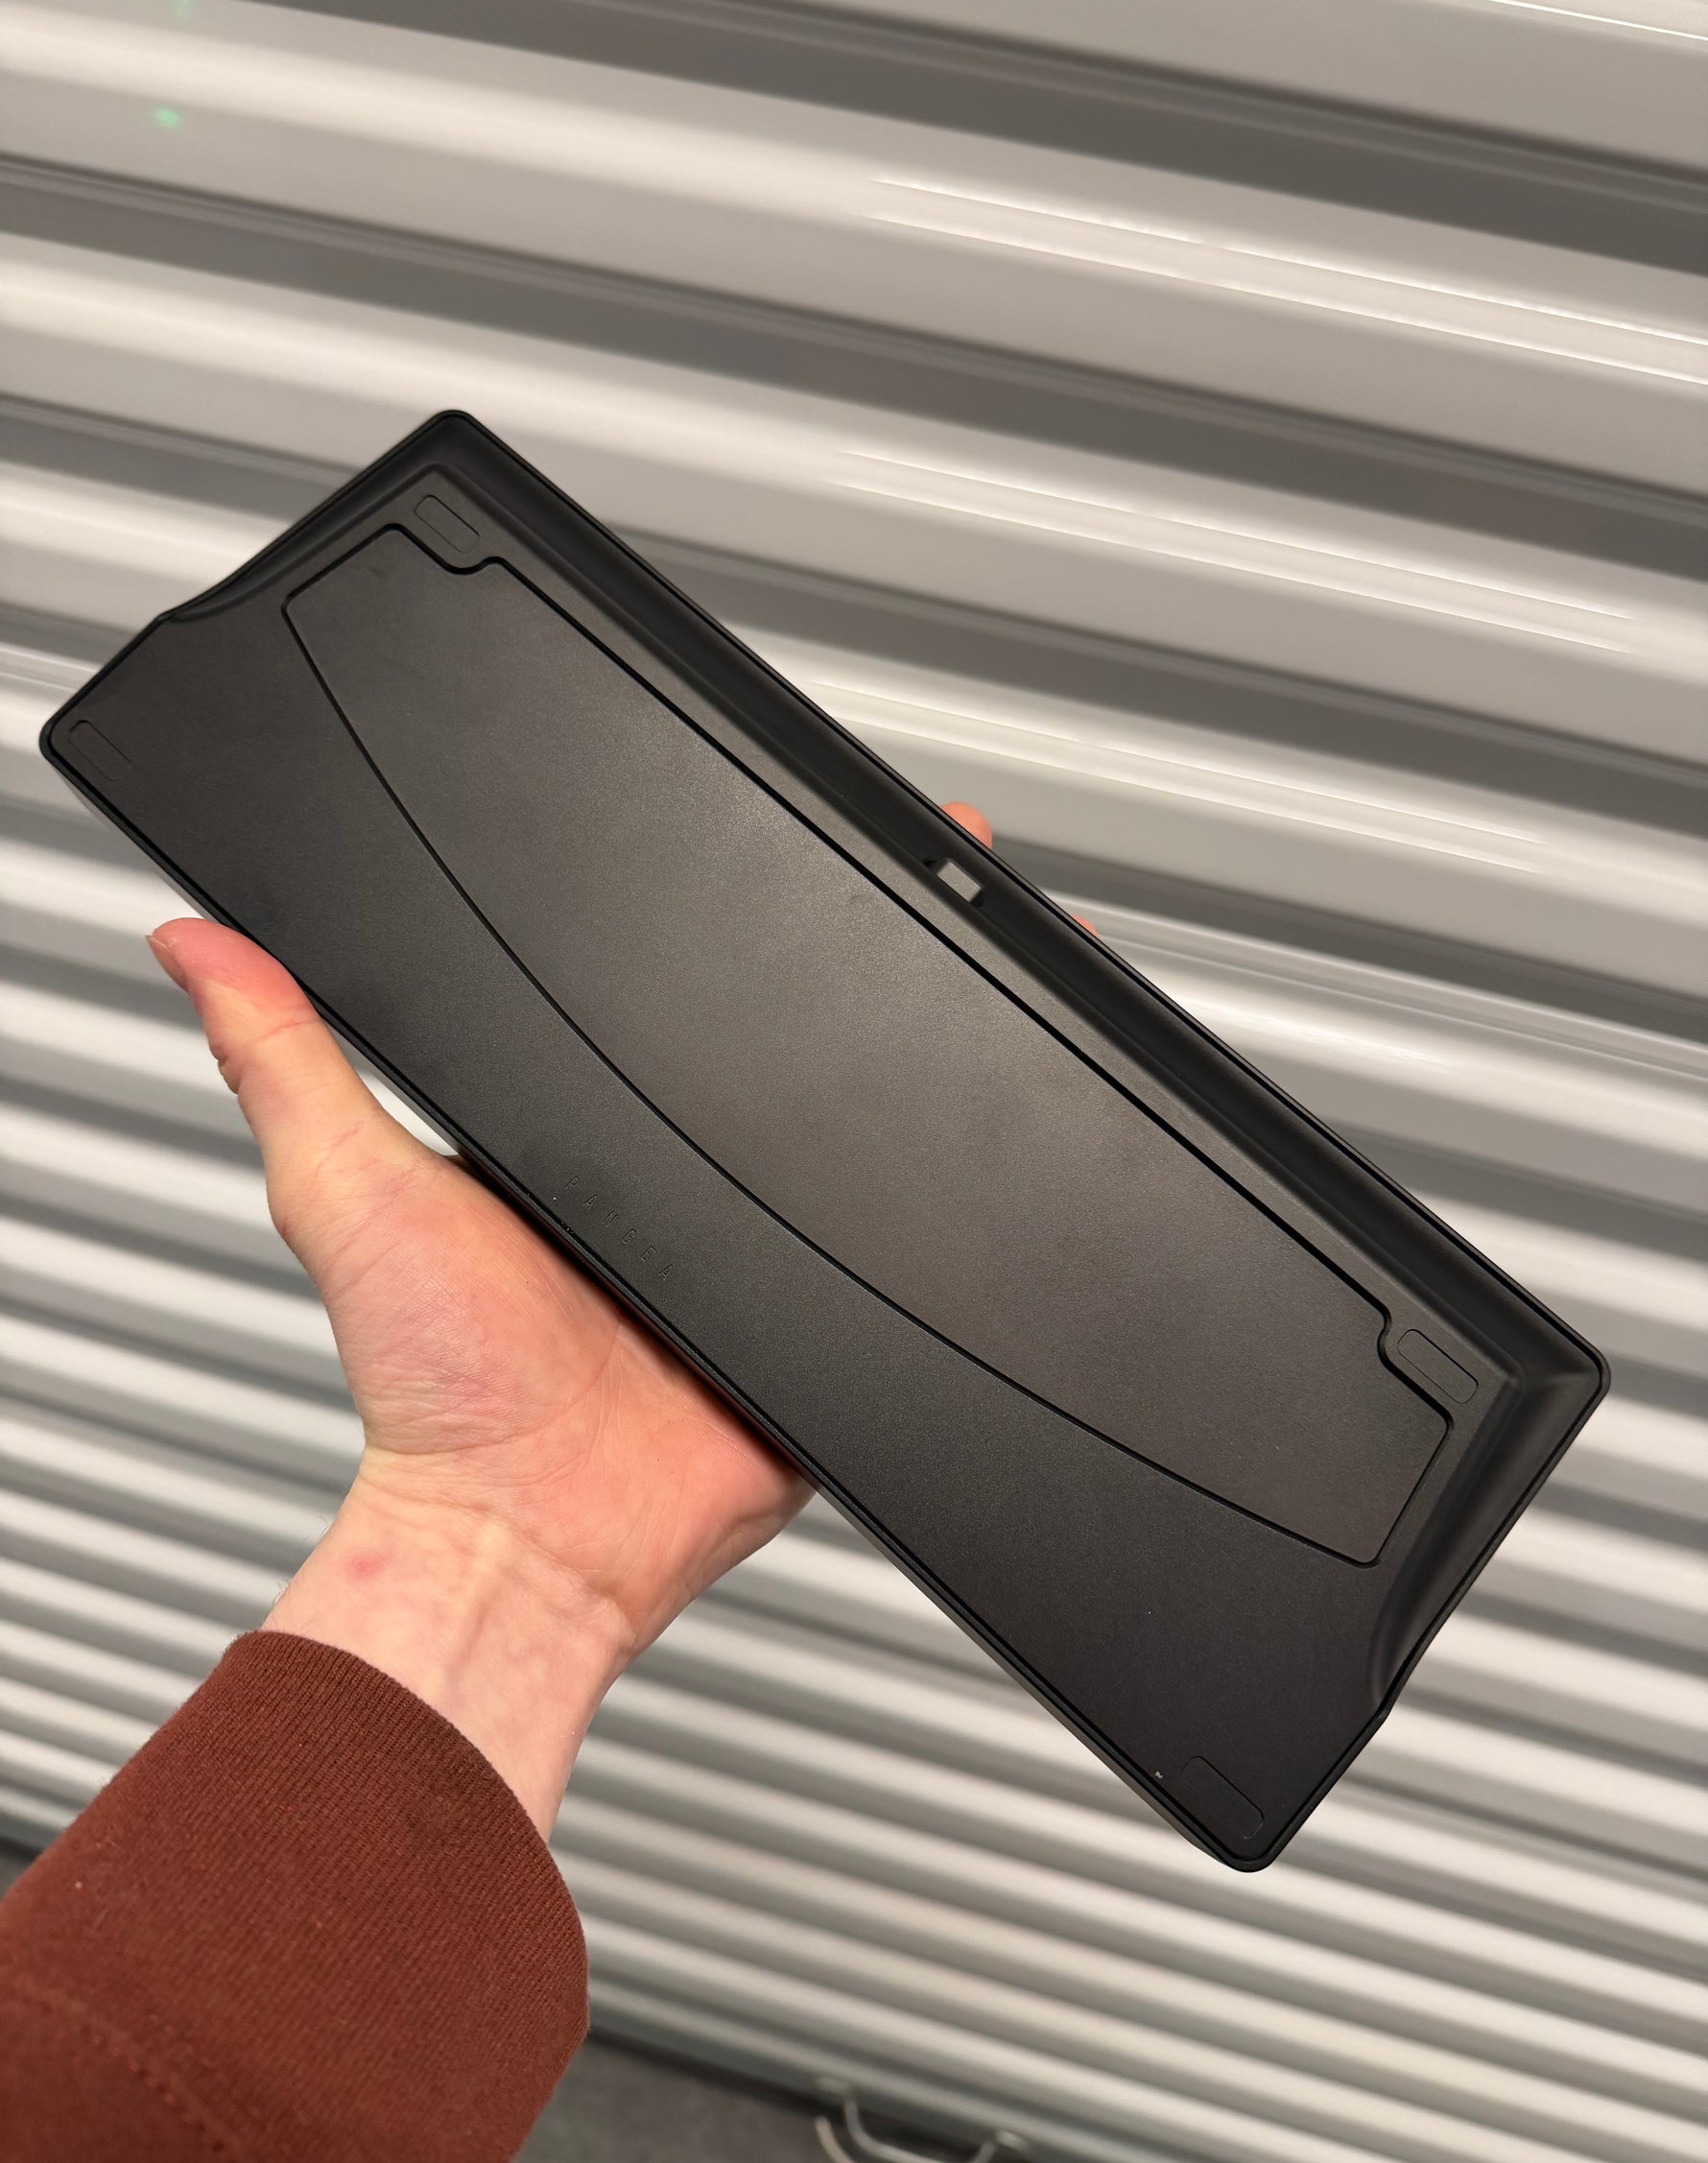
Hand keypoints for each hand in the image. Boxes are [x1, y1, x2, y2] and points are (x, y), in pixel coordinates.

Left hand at [147, 801, 994, 1830]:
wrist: (539, 1538)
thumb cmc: (435, 1391)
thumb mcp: (344, 1190)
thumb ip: (285, 1060)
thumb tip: (196, 945)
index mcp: (571, 1144)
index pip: (637, 1013)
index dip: (684, 940)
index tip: (720, 857)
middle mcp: (661, 1193)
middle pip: (757, 1069)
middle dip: (818, 995)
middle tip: (852, 906)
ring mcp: (743, 1257)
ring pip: (835, 1149)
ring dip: (873, 1098)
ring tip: (916, 1003)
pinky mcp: (810, 1323)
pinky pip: (880, 1253)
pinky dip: (907, 1219)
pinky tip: (925, 1164)